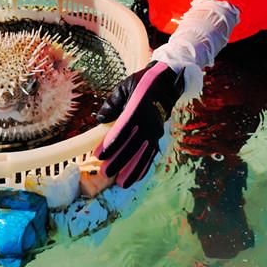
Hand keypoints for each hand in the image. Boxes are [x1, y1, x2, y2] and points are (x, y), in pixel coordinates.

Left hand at [94, 61, 184, 187]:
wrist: (167, 83)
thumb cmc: (141, 83)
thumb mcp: (125, 86)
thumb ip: (112, 102)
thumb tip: (100, 118)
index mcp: (139, 107)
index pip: (124, 128)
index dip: (112, 143)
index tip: (99, 154)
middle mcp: (149, 122)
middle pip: (133, 145)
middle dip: (119, 161)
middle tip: (105, 173)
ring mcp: (155, 131)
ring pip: (144, 154)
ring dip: (133, 169)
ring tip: (121, 183)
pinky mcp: (158, 136)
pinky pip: (151, 155)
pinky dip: (144, 167)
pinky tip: (136, 178)